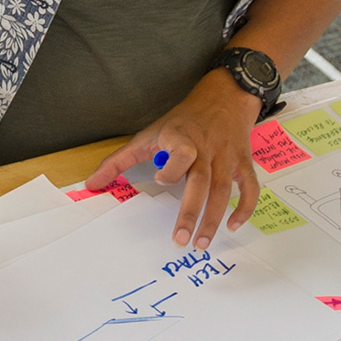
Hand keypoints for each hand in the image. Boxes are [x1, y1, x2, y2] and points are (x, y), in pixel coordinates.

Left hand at [86, 70, 262, 249]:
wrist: (225, 97)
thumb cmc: (183, 120)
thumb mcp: (148, 134)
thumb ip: (119, 161)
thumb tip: (91, 184)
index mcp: (182, 138)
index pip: (182, 152)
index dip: (173, 166)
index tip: (161, 179)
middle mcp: (207, 149)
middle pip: (202, 181)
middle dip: (191, 211)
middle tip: (180, 239)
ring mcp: (227, 157)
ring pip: (223, 190)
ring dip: (213, 219)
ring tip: (201, 244)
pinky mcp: (243, 163)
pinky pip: (249, 187)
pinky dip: (244, 207)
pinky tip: (232, 225)